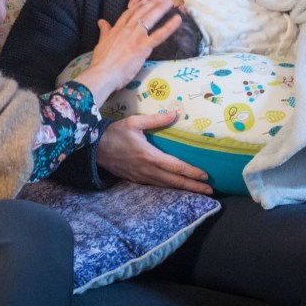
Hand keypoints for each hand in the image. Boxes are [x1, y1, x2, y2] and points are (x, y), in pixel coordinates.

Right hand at [74, 0, 181, 106]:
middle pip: (141, 12)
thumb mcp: (100, 43)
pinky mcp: (143, 47)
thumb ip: (104, 31)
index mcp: (116, 30)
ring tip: (170, 1)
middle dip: (153, 3)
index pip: (128, 14)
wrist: (102, 74)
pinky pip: (159, 35)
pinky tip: (177, 20)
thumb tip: (101, 21)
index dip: (138, 6)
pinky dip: (169, 27)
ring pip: (150, 19)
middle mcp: (127, 30)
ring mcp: (136, 37)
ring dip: (161, 8)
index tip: (145, 1)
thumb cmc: (101, 63)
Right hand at [98, 113, 212, 194]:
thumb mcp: (135, 122)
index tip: (205, 177)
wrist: (94, 148)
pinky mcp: (136, 180)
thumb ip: (156, 119)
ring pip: (167, 186)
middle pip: (175, 181)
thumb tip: (175, 113)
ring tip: (198, 192)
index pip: (176, 167)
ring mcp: (141, 177)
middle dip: (193, 187)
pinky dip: (170, 189)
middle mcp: (148, 170)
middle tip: (210, 192)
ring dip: (183, 189)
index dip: (192, 172)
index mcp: (149, 156)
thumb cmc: (115, 133)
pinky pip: (157, 187)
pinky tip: (177, 188)